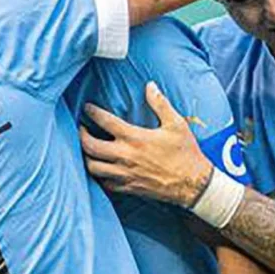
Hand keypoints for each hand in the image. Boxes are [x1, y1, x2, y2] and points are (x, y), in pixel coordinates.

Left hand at [80, 81, 212, 207]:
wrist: (193, 184)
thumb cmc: (185, 152)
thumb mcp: (176, 123)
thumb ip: (160, 103)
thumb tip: (150, 86)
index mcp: (134, 138)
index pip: (105, 121)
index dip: (92, 112)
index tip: (87, 107)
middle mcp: (125, 156)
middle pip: (90, 146)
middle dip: (81, 135)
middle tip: (81, 128)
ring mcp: (125, 174)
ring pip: (92, 167)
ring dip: (86, 156)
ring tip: (87, 149)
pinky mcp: (128, 188)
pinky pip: (104, 183)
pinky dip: (98, 175)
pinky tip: (100, 168)